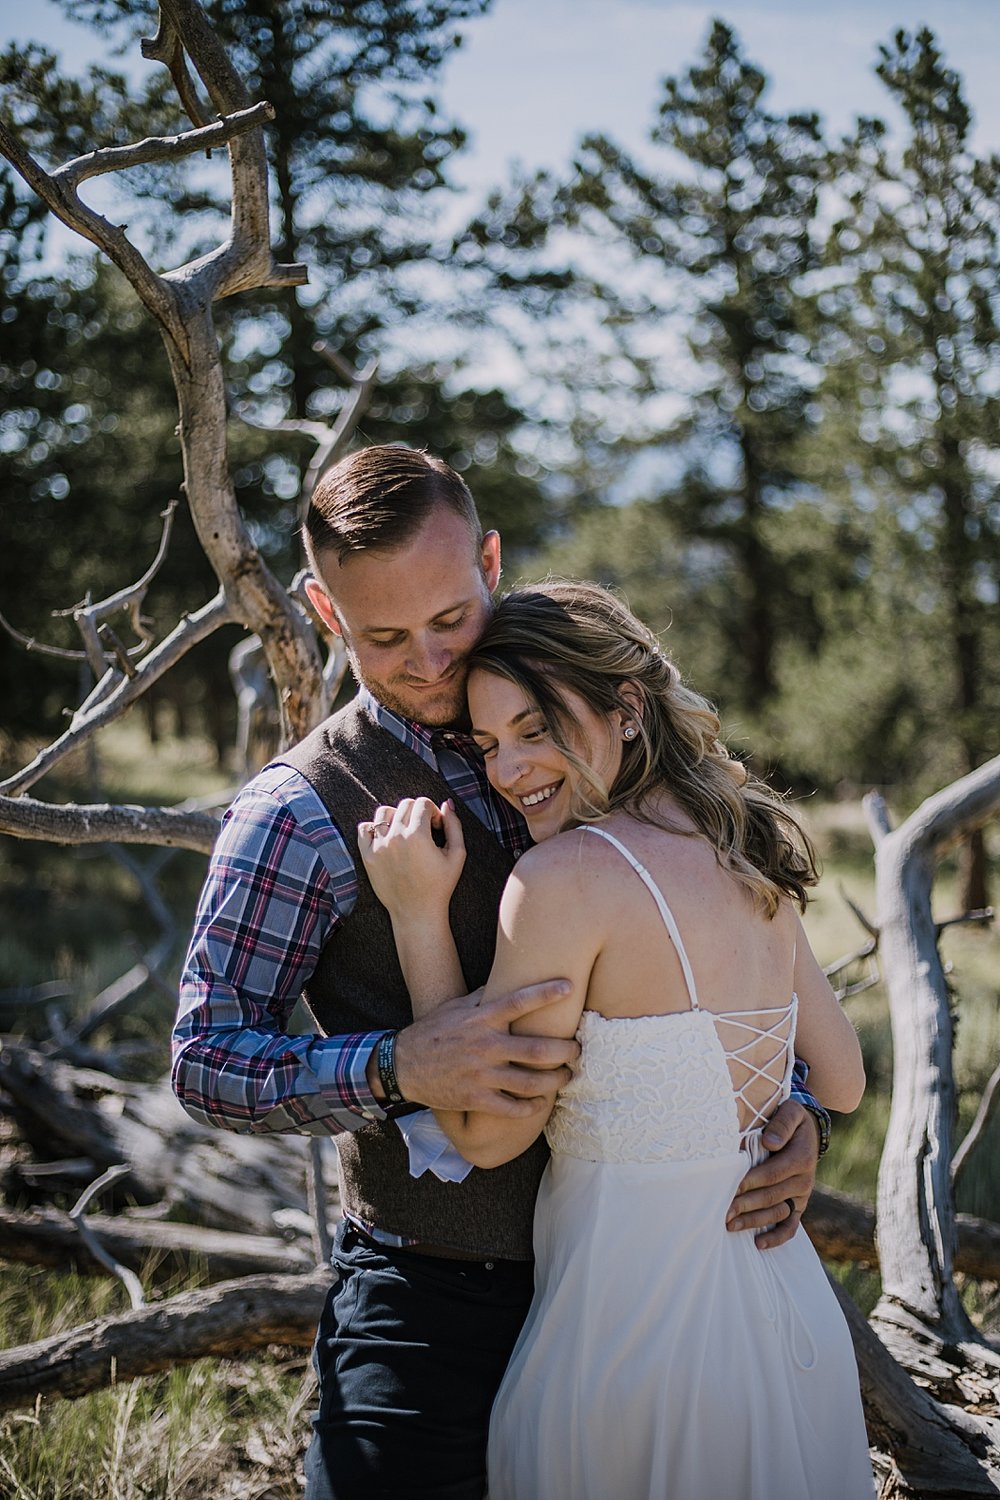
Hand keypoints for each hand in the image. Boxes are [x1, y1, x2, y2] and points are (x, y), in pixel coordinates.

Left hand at [359, 797, 465, 918]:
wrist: (417, 912)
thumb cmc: (440, 885)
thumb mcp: (458, 855)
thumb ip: (454, 826)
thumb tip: (447, 804)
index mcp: (418, 836)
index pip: (422, 803)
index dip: (433, 811)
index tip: (436, 827)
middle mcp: (395, 838)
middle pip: (405, 805)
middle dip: (417, 812)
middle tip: (423, 831)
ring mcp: (378, 847)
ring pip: (383, 812)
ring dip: (396, 817)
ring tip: (404, 832)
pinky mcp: (367, 856)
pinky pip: (364, 829)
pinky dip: (374, 828)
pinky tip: (387, 838)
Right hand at [388, 980, 579, 1115]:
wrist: (403, 1066)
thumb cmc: (432, 1031)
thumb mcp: (455, 1006)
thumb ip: (483, 996)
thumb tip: (505, 978)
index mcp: (481, 1019)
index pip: (519, 1002)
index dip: (546, 993)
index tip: (570, 986)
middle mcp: (484, 1046)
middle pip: (536, 1050)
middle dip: (564, 1051)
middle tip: (578, 1049)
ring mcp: (481, 1075)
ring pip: (530, 1082)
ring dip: (555, 1081)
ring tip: (567, 1076)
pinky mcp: (475, 1098)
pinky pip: (510, 1107)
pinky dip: (530, 1107)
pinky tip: (541, 1103)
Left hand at [725, 1101, 818, 1249]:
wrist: (807, 1131)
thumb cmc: (790, 1119)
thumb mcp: (790, 1111)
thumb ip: (781, 1124)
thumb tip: (770, 1142)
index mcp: (801, 1157)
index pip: (774, 1173)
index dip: (752, 1181)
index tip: (732, 1187)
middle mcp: (804, 1180)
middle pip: (773, 1196)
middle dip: (747, 1205)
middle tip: (724, 1212)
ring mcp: (801, 1195)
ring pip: (778, 1213)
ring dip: (755, 1222)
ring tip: (731, 1226)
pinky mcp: (798, 1205)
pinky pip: (791, 1226)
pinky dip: (777, 1237)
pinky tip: (758, 1244)